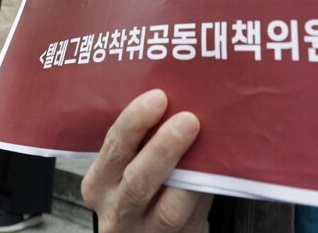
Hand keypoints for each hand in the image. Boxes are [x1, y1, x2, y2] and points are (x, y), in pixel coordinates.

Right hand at [81, 89, 211, 232]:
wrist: (153, 232)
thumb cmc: (144, 187)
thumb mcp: (128, 167)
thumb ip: (144, 141)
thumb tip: (181, 98)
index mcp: (99, 182)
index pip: (113, 147)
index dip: (135, 122)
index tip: (158, 97)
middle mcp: (115, 211)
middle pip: (136, 181)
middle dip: (163, 149)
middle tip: (188, 120)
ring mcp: (145, 232)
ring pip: (168, 209)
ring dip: (191, 174)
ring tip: (208, 148)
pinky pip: (194, 218)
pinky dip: (207, 193)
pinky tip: (218, 171)